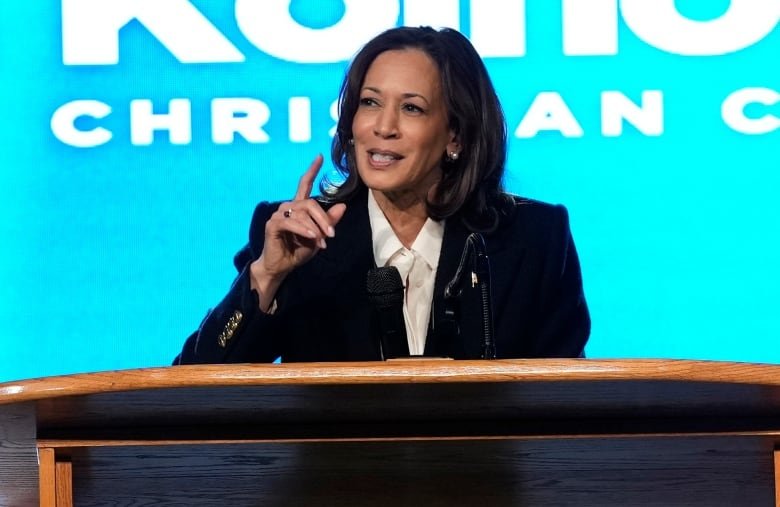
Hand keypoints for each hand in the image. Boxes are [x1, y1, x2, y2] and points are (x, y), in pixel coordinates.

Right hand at [250, 154, 346, 309]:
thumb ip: (328, 221)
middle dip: (323, 218)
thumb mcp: (319, 236)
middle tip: (331, 234)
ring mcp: (278, 215)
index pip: (305, 184)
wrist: (282, 267)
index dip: (312, 170)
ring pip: (302, 213)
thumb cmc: (298, 251)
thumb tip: (343, 206)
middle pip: (310, 203)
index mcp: (298, 208)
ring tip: (321, 242)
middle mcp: (288, 207)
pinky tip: (312, 237)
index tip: (320, 156)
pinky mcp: (272, 224)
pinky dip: (304, 230)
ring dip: (315, 227)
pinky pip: (291, 222)